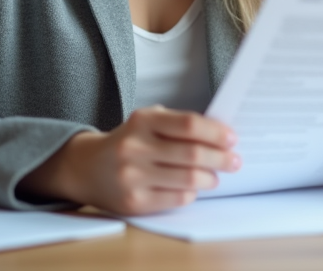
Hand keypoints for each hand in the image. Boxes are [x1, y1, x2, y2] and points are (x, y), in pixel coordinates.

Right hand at [21, 106, 240, 214]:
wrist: (87, 168)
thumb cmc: (128, 142)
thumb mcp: (147, 122)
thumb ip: (178, 124)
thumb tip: (220, 135)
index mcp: (142, 121)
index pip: (189, 124)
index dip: (216, 132)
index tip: (232, 138)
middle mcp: (135, 147)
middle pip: (193, 154)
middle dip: (221, 158)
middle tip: (235, 160)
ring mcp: (133, 176)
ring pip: (189, 179)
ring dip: (210, 178)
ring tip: (215, 176)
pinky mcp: (134, 201)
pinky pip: (177, 198)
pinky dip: (192, 193)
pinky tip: (194, 188)